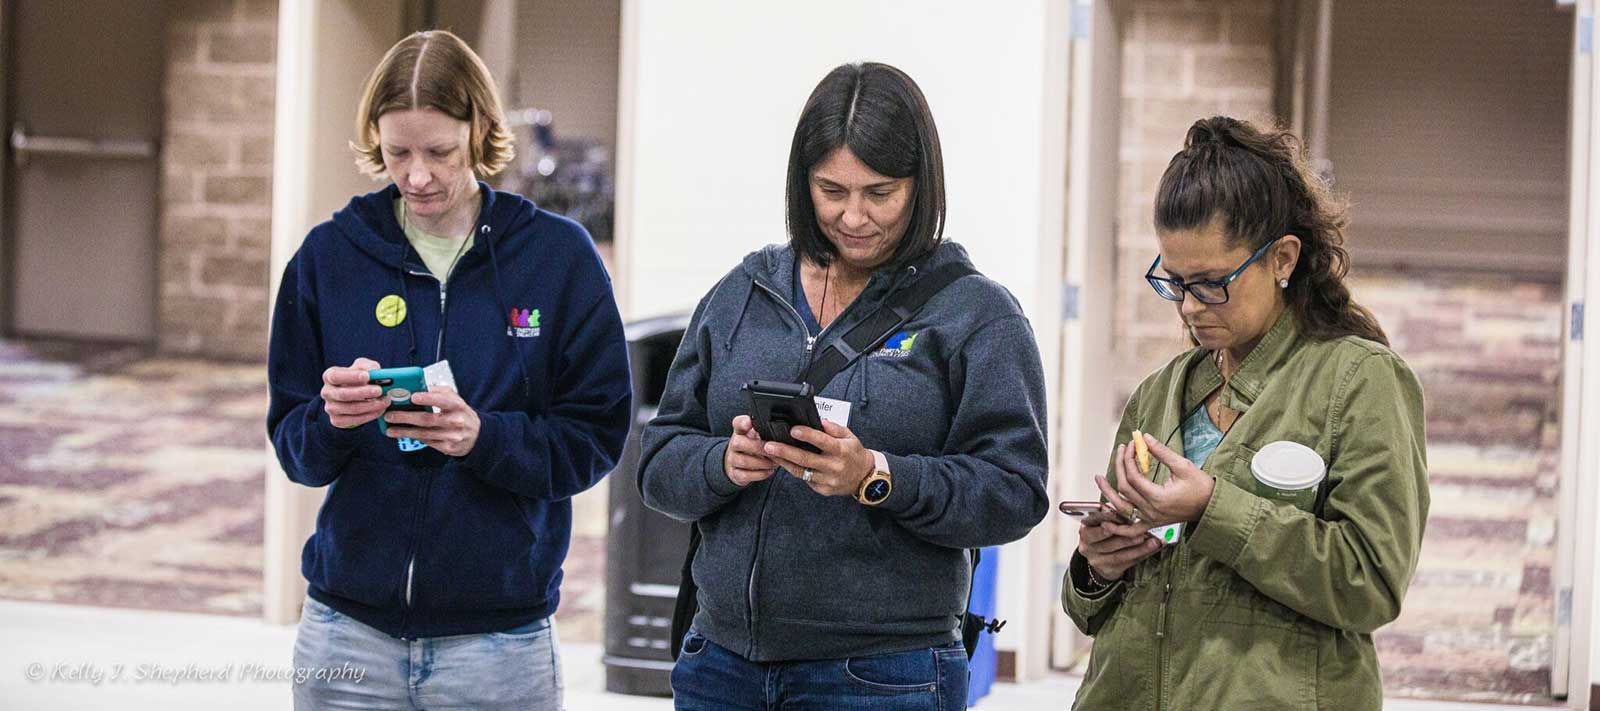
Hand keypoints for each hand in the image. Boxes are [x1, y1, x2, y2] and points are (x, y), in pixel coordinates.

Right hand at [322, 358, 387, 428]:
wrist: (358, 396)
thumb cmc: (361, 378)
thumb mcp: (364, 367)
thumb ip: (368, 366)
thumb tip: (373, 371)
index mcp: (329, 376)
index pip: (336, 376)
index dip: (351, 377)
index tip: (367, 376)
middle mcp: (326, 392)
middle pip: (343, 394)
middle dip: (363, 393)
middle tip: (379, 390)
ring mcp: (330, 408)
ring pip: (350, 408)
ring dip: (370, 405)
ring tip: (384, 401)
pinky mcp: (337, 420)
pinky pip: (353, 420)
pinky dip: (369, 415)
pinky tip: (380, 410)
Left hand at [383, 386, 480, 456]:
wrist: (477, 436)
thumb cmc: (461, 413)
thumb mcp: (455, 399)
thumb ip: (438, 392)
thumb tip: (418, 388)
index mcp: (458, 406)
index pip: (443, 401)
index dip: (428, 398)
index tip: (413, 396)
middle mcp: (456, 421)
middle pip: (427, 419)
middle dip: (406, 417)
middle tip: (390, 415)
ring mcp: (452, 436)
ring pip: (424, 433)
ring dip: (404, 431)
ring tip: (390, 429)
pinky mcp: (447, 448)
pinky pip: (426, 441)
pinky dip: (413, 437)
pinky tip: (402, 434)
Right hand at [724, 415, 777, 486]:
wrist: (739, 463)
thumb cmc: (753, 446)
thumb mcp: (758, 435)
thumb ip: (765, 430)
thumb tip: (783, 429)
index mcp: (740, 431)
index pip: (737, 423)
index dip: (742, 422)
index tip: (749, 423)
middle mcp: (733, 444)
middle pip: (738, 443)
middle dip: (758, 447)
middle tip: (773, 450)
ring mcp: (732, 460)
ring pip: (744, 461)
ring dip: (762, 462)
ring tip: (775, 462)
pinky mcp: (735, 473)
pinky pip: (745, 475)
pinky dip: (760, 474)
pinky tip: (769, 470)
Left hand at [761, 420, 873, 497]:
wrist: (865, 478)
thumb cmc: (854, 454)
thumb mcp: (849, 436)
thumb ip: (833, 428)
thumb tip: (819, 420)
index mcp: (841, 450)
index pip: (822, 441)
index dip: (807, 435)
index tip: (793, 429)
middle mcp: (834, 466)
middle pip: (806, 459)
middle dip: (785, 451)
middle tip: (769, 445)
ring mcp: (828, 480)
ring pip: (801, 471)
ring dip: (783, 462)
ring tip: (770, 453)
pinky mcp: (823, 489)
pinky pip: (804, 479)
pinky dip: (793, 470)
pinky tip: (783, 462)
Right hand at [1076, 518, 1160, 581]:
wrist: (1099, 557)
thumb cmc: (1102, 534)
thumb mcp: (1099, 523)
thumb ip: (1107, 516)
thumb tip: (1119, 507)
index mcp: (1084, 533)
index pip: (1092, 528)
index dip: (1103, 521)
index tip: (1114, 514)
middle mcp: (1088, 548)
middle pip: (1108, 543)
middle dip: (1126, 538)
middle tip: (1140, 533)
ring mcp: (1098, 561)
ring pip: (1120, 555)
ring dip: (1139, 548)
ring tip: (1153, 542)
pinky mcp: (1110, 570)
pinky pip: (1129, 563)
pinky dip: (1143, 555)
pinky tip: (1154, 549)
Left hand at [1096, 433, 1214, 526]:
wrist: (1211, 506)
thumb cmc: (1200, 486)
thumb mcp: (1183, 466)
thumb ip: (1162, 452)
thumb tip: (1144, 438)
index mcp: (1159, 497)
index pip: (1134, 477)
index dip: (1128, 459)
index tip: (1129, 445)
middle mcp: (1152, 511)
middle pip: (1125, 488)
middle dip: (1120, 466)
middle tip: (1120, 450)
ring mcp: (1151, 519)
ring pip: (1122, 508)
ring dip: (1108, 493)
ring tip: (1098, 478)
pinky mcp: (1152, 523)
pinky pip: (1131, 529)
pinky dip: (1117, 527)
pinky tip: (1105, 521)